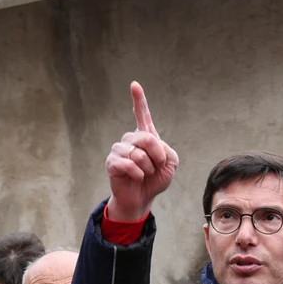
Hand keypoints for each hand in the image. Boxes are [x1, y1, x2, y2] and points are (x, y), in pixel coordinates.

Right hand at [105, 81, 179, 222]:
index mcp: (145, 136)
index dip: (139, 100)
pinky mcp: (112, 162)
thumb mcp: (170, 164)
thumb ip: (167, 151)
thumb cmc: (155, 179)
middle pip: (146, 137)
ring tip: (145, 174)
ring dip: (147, 168)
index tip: (134, 85)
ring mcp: (120, 149)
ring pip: (138, 153)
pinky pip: (128, 164)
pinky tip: (137, 178)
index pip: (142, 115)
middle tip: (156, 166)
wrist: (142, 198)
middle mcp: (130, 139)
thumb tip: (151, 147)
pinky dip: (138, 174)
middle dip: (157, 155)